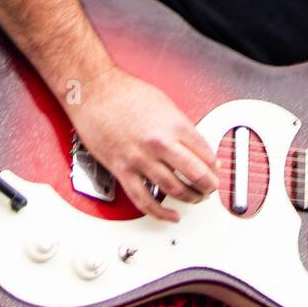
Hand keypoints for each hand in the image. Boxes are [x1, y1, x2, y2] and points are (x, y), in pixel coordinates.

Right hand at [66, 66, 217, 221]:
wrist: (93, 90)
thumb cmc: (124, 92)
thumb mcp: (165, 104)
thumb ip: (181, 127)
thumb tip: (195, 145)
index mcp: (175, 125)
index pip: (207, 154)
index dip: (215, 167)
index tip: (215, 170)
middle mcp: (161, 143)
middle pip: (197, 175)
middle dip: (209, 186)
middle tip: (210, 188)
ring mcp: (141, 159)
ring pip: (175, 190)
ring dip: (190, 198)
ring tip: (194, 199)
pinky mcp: (122, 170)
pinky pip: (144, 199)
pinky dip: (161, 212)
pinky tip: (170, 215)